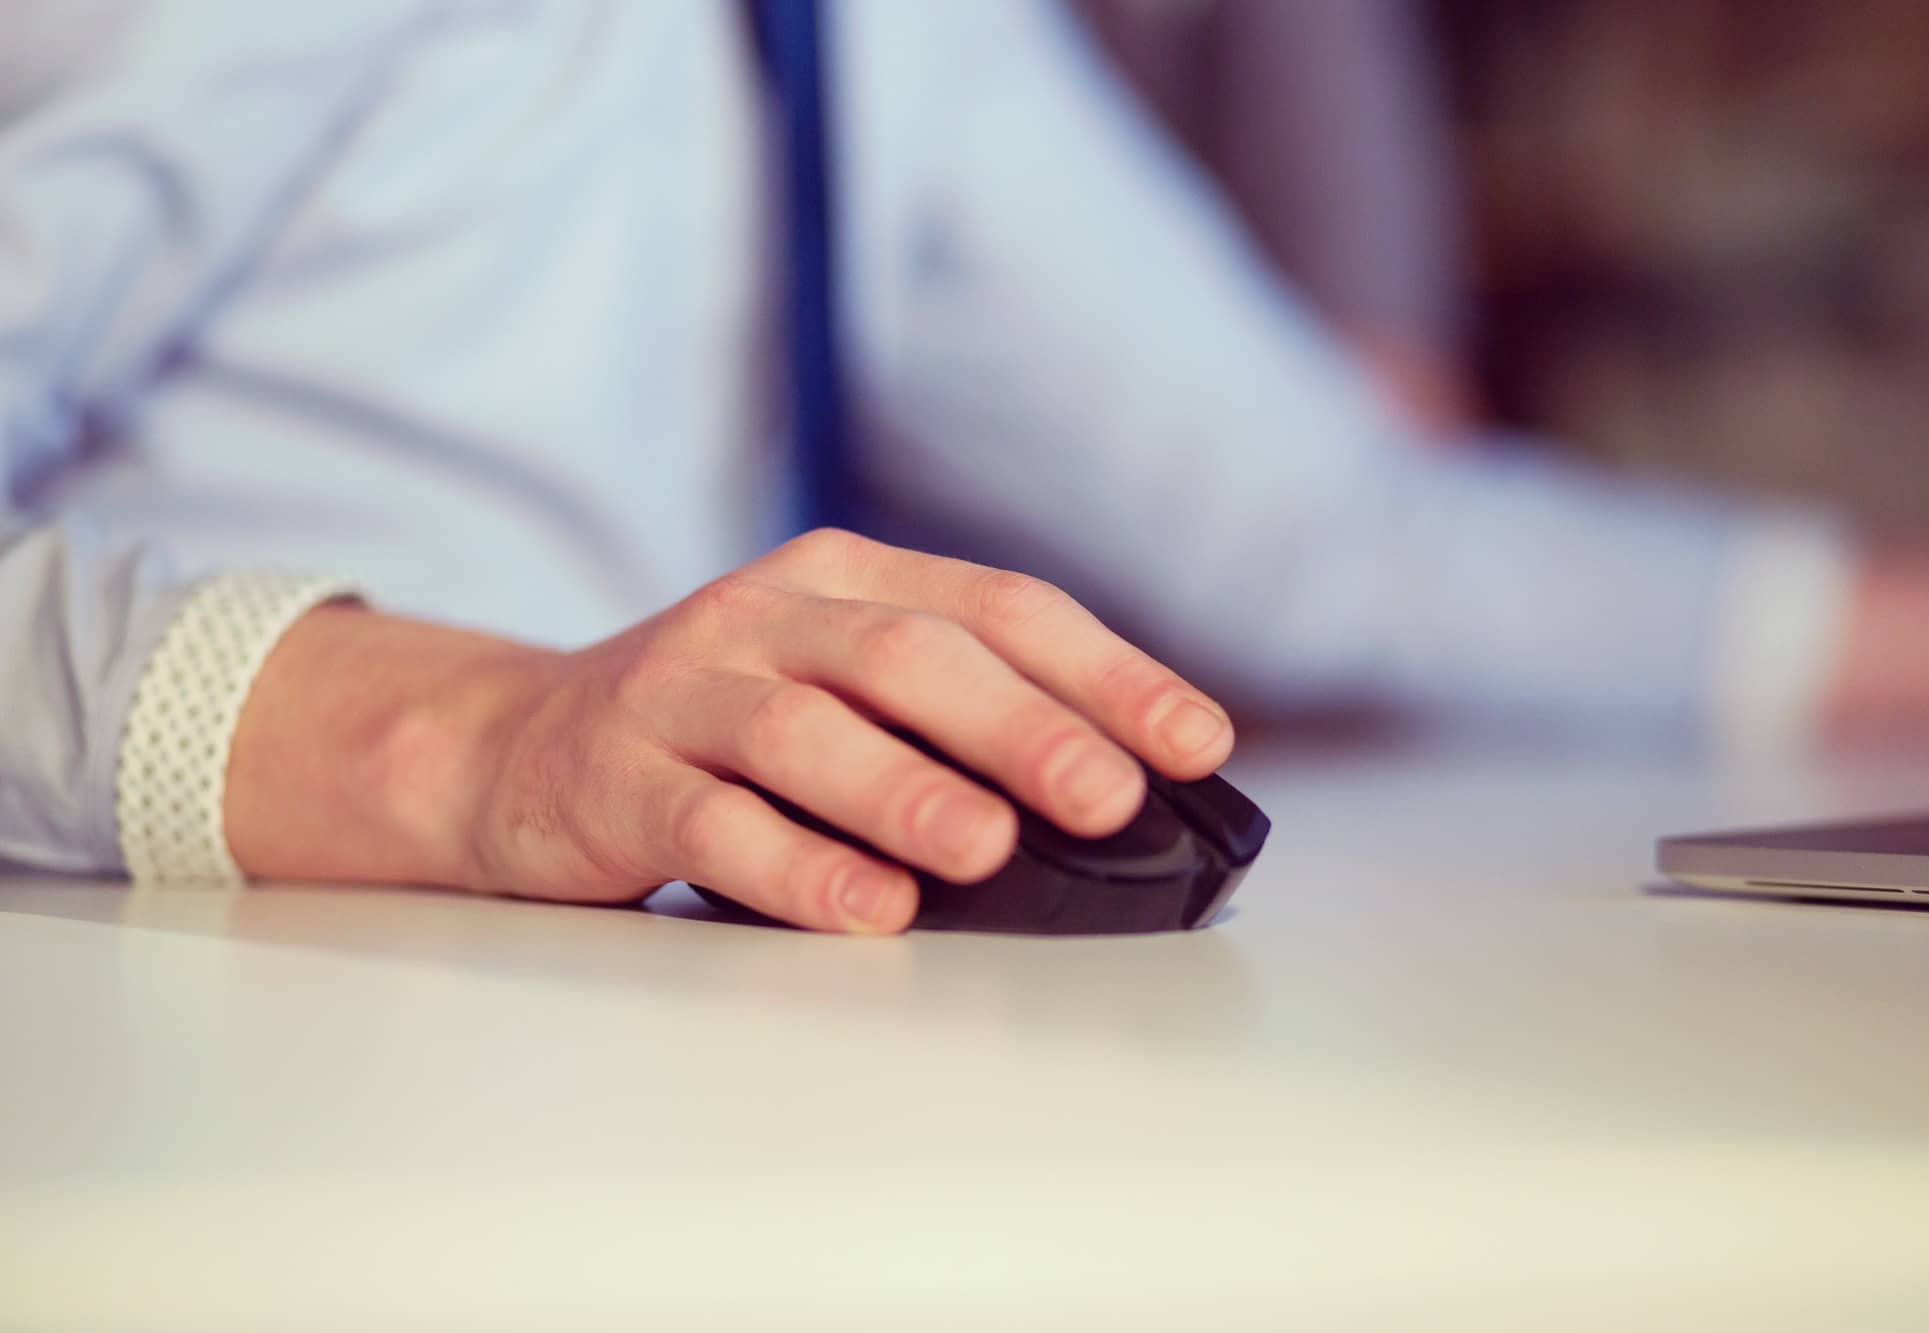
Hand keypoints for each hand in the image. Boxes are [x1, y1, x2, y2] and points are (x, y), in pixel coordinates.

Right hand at [226, 530, 1234, 932]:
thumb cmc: (723, 725)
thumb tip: (1119, 790)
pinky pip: (712, 824)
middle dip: (1021, 727)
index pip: (998, 605)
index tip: (1198, 744)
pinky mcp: (618, 780)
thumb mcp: (838, 683)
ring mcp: (684, 692)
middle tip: (1106, 798)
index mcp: (847, 578)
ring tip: (988, 852)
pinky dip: (796, 869)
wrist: (514, 746)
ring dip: (906, 792)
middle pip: (908, 656)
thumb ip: (953, 715)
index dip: (1106, 672)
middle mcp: (768, 616)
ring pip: (805, 732)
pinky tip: (868, 913)